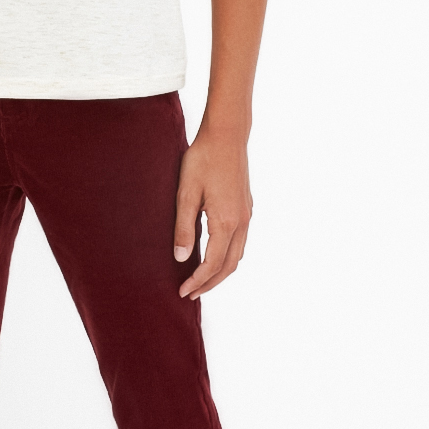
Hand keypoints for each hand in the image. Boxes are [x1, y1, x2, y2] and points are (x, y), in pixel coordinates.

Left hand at [173, 126, 252, 298]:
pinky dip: (228, 256)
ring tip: (202, 280)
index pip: (212, 264)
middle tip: (190, 293)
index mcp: (226, 222)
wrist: (226, 135)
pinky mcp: (246, 207)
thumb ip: (183, 228)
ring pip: (238, 255)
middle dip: (210, 283)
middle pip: (229, 266)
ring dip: (221, 271)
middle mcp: (241, 222)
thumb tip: (181, 258)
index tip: (182, 291)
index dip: (197, 281)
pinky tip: (214, 254)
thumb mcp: (185, 193)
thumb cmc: (203, 160)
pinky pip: (240, 242)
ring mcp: (247, 215)